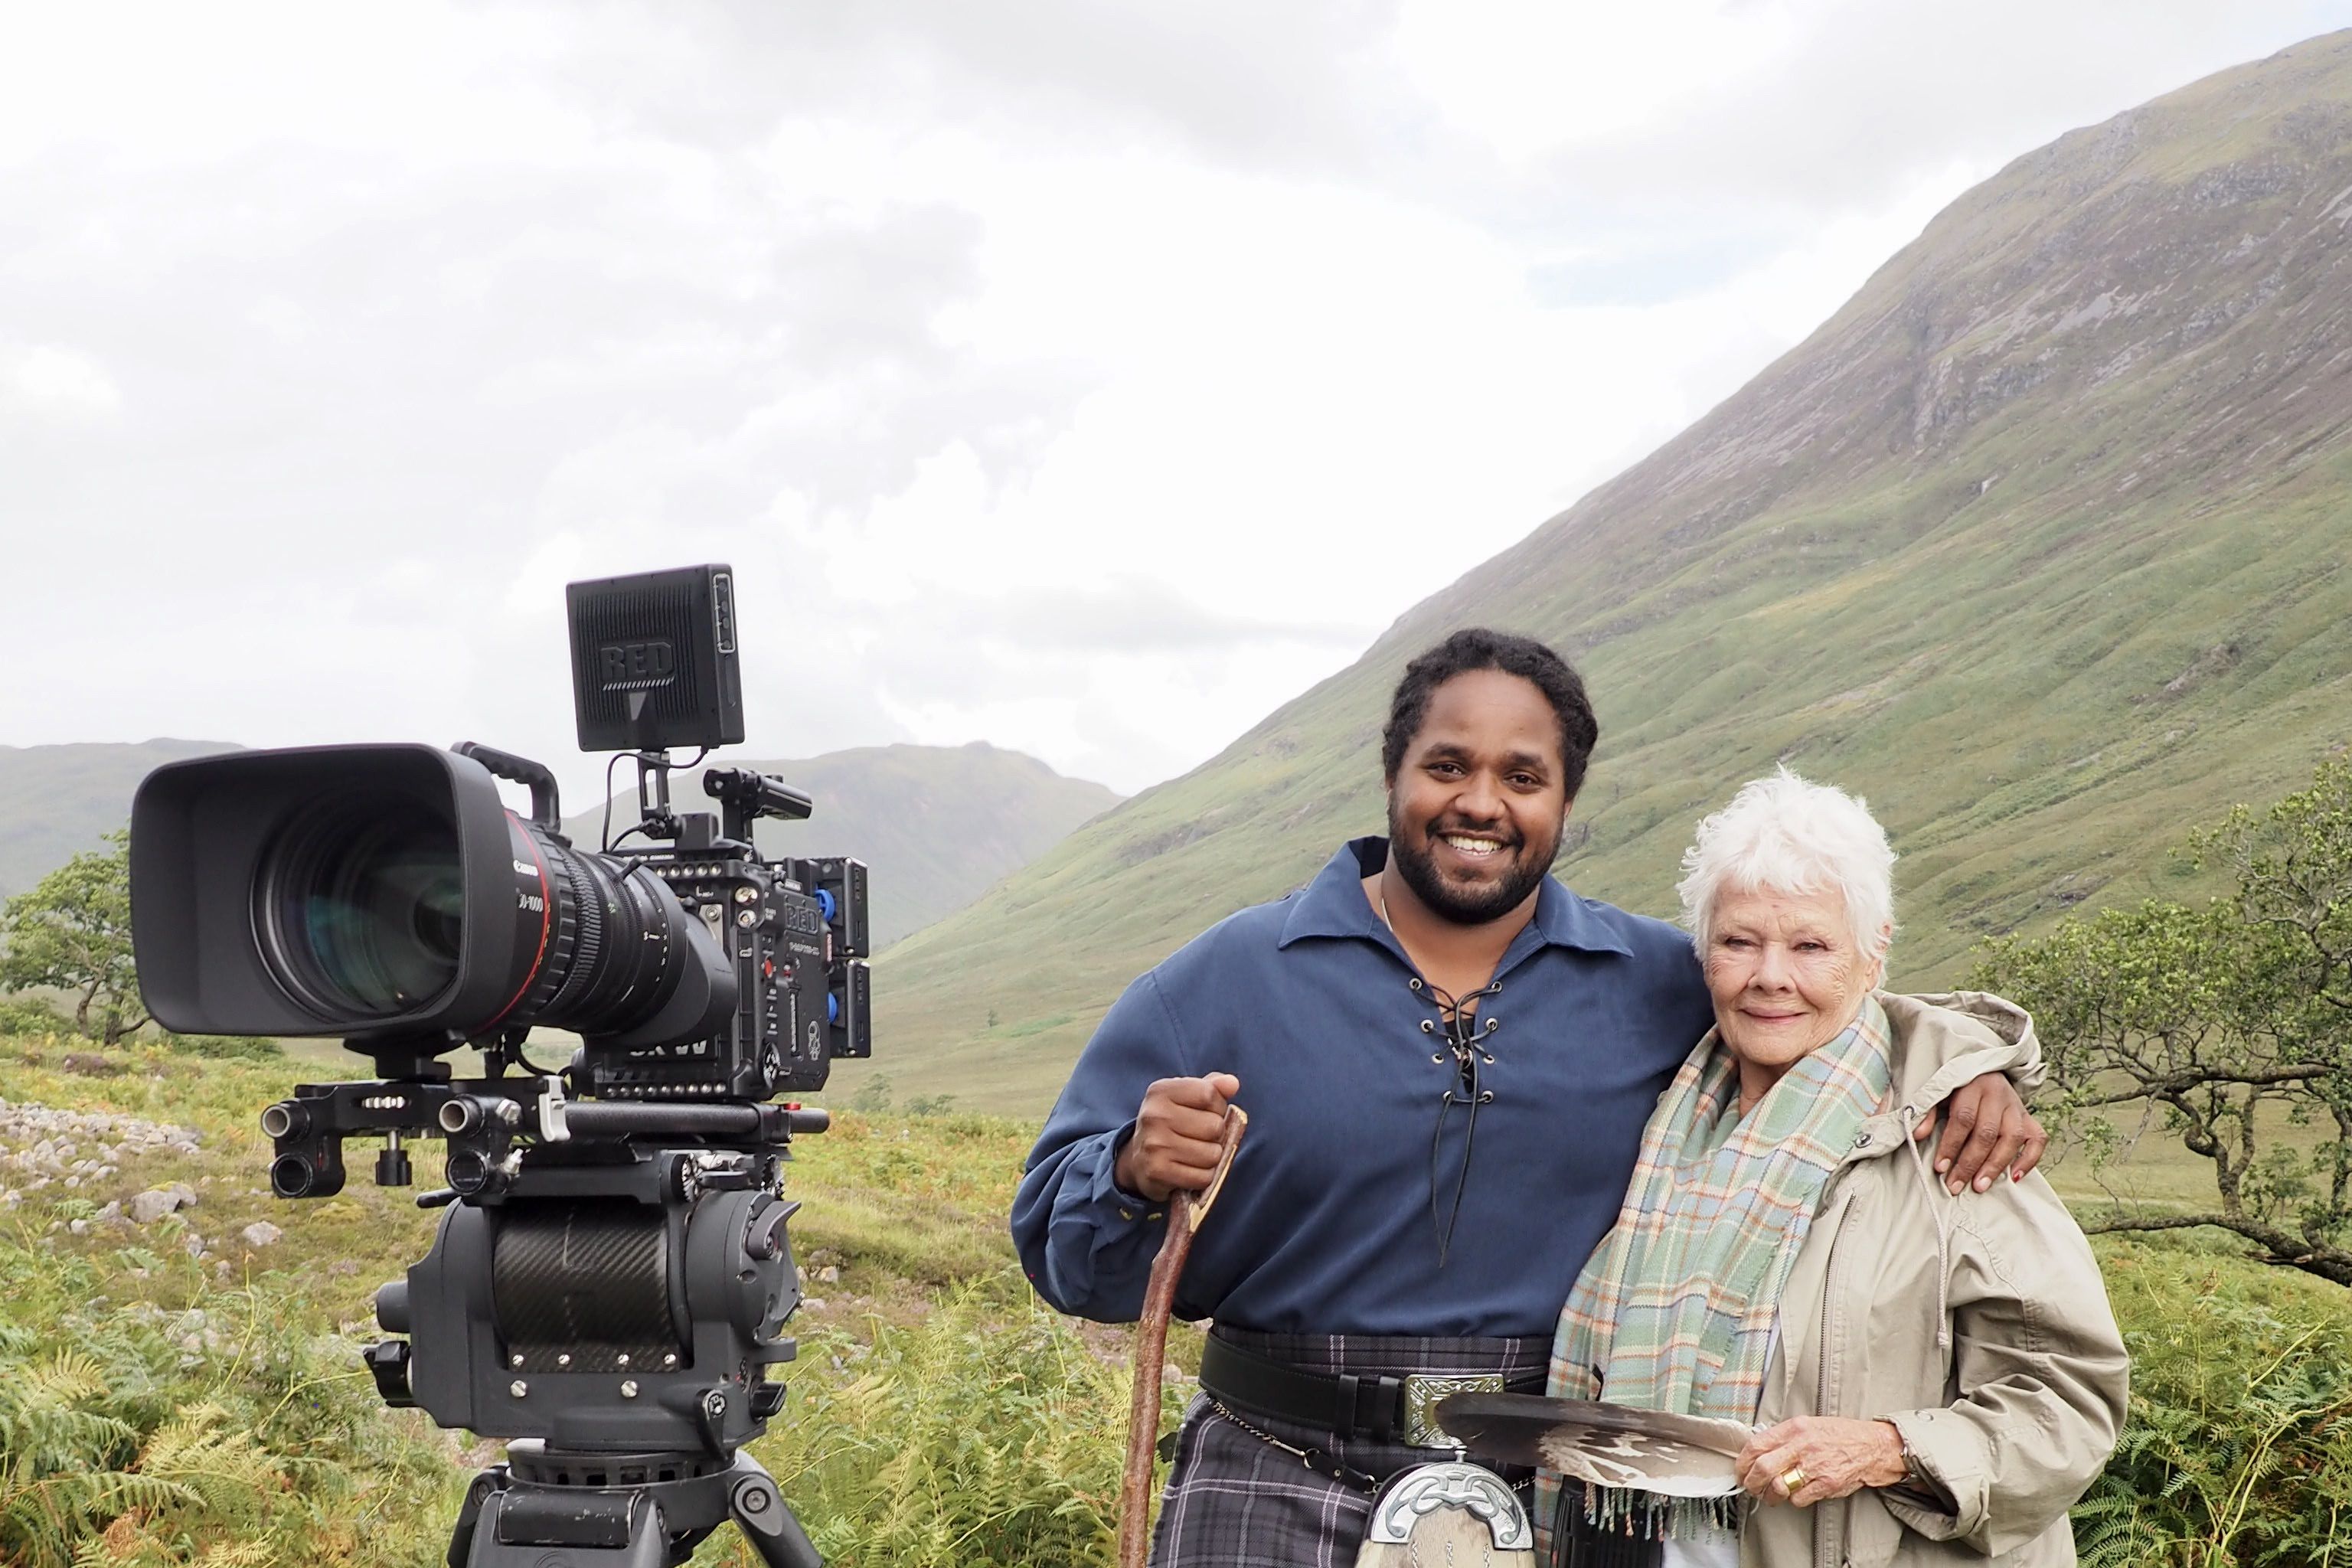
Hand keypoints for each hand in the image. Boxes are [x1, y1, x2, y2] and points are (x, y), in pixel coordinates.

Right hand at [1113, 1074, 1240, 1201]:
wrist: (1138, 1160)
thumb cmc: (1171, 1124)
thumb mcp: (1186, 1098)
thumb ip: (1212, 1087)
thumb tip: (1232, 1083)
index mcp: (1161, 1091)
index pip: (1210, 1094)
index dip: (1218, 1107)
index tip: (1208, 1113)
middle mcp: (1154, 1116)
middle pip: (1215, 1126)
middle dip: (1217, 1134)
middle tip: (1201, 1137)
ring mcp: (1155, 1145)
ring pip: (1213, 1154)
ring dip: (1212, 1158)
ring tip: (1196, 1154)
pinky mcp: (1158, 1172)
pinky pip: (1203, 1177)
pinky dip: (1203, 1177)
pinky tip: (1190, 1170)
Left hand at [1735, 1417, 1905, 1507]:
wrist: (1872, 1446)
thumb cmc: (1840, 1435)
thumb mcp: (1808, 1424)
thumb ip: (1784, 1436)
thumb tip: (1758, 1450)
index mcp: (1794, 1428)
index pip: (1756, 1445)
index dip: (1742, 1462)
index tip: (1740, 1470)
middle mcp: (1802, 1446)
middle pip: (1762, 1468)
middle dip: (1751, 1482)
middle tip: (1750, 1487)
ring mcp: (1815, 1466)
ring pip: (1778, 1487)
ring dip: (1769, 1495)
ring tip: (1770, 1494)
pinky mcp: (1826, 1484)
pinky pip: (1798, 1498)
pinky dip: (1793, 1499)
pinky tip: (1797, 1493)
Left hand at [1917, 1072, 2046, 1193]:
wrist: (1986, 1070)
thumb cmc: (1958, 1087)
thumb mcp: (1939, 1092)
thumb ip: (1927, 1111)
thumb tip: (1917, 1135)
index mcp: (1972, 1085)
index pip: (1963, 1118)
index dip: (1951, 1145)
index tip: (1940, 1168)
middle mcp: (1998, 1095)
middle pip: (1987, 1133)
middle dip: (1970, 1163)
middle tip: (1956, 1185)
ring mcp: (2017, 1107)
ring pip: (2012, 1139)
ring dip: (1995, 1166)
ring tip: (1979, 1186)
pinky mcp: (2029, 1118)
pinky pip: (2037, 1140)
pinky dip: (2029, 1160)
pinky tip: (2014, 1177)